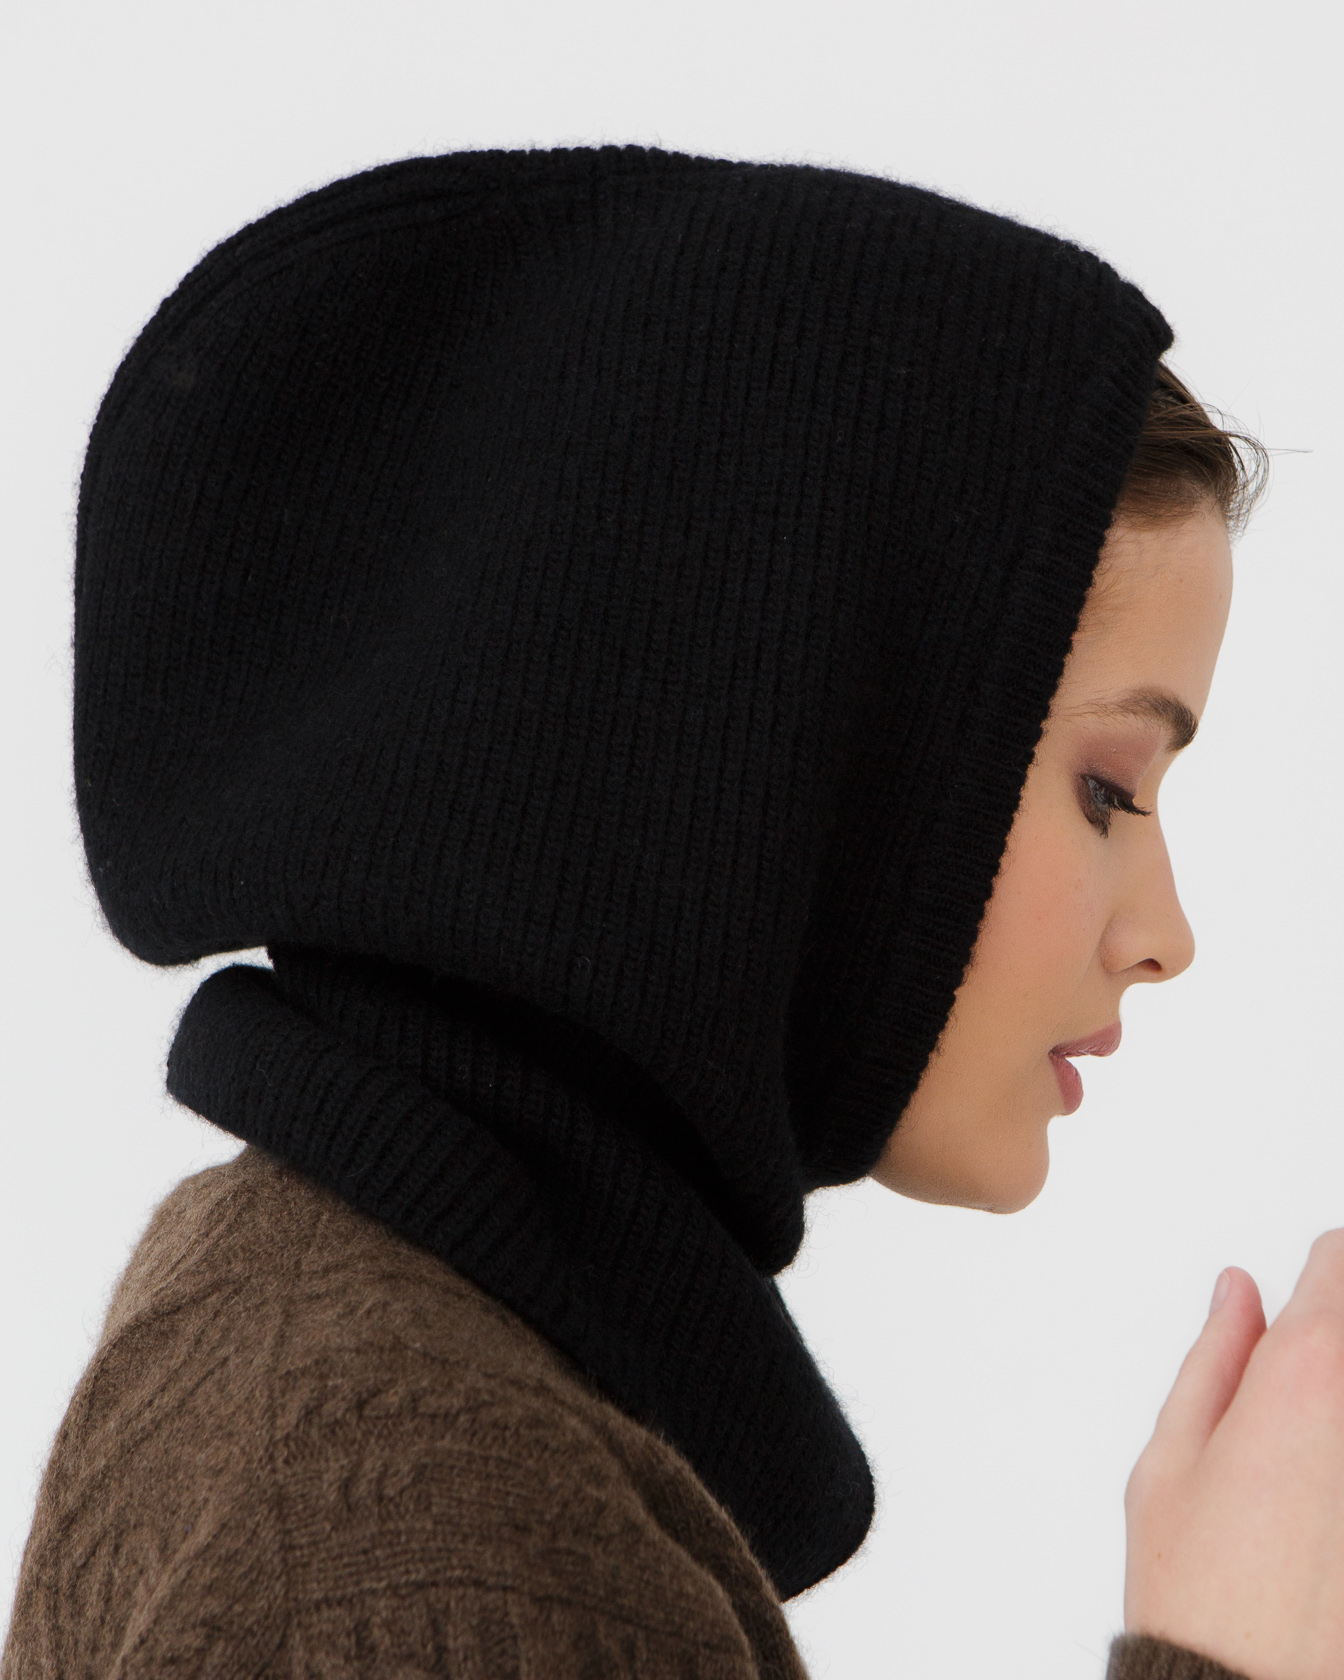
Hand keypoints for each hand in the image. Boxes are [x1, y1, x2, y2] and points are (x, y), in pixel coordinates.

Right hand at [1125, 1233, 1343, 1679]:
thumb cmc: (1200, 1588)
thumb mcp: (1171, 1455)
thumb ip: (1214, 1358)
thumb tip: (1240, 1296)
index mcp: (1301, 1374)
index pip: (1338, 1266)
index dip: (1322, 1269)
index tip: (1310, 1284)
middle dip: (1334, 1333)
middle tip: (1304, 1376)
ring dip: (1337, 1394)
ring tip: (1306, 1441)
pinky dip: (1340, 1452)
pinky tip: (1318, 1482)